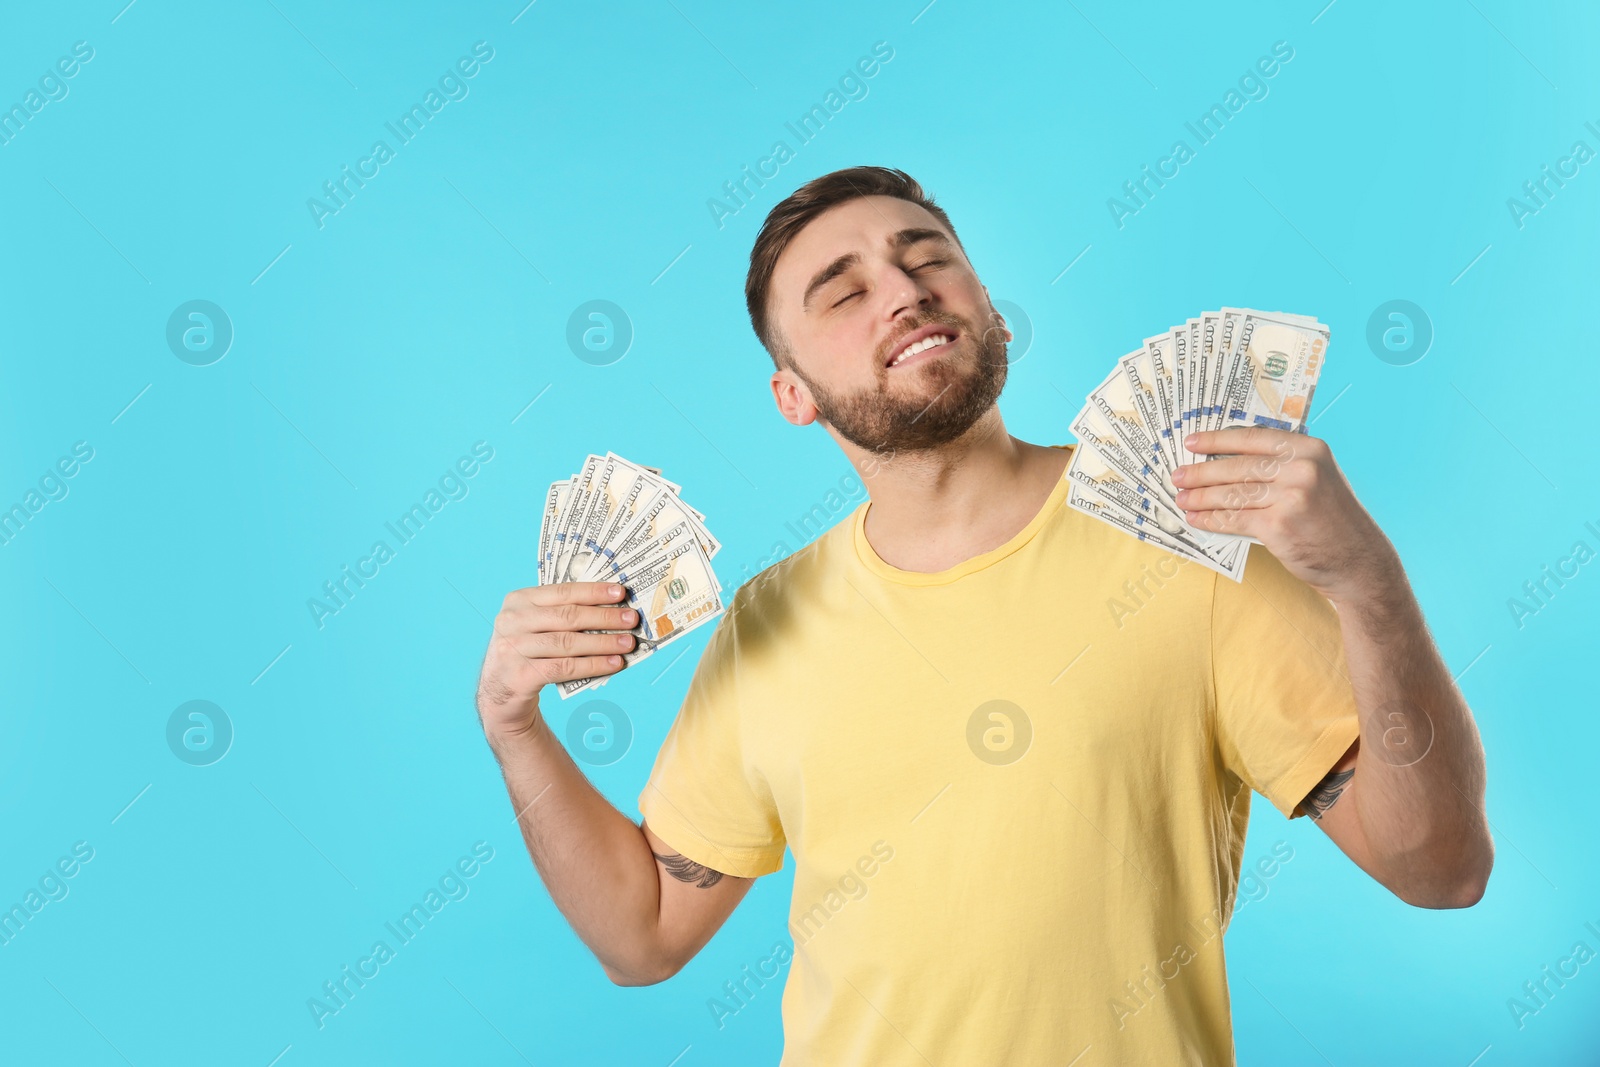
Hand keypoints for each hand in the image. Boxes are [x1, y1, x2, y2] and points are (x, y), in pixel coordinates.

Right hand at [475, 581, 638, 739]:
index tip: (621, 593)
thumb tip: (612, 608)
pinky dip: (593, 665)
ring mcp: (513, 648)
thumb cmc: (528, 651)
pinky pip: (564, 668)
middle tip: (631, 619)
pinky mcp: (520, 675)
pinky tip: (613, 663)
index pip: (562, 591)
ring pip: (568, 643)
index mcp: (518, 600)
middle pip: (568, 616)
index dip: (594, 592)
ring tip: (627, 643)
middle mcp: (512, 621)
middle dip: (605, 617)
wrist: (499, 691)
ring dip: (603, 642)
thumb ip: (562, 613)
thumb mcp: (535, 625)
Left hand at [1173, 427, 1401, 604]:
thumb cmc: (1333, 520)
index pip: (1252, 437)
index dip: (1217, 439)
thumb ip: (1282, 465)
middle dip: (1201, 472)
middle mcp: (1301, 467)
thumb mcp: (1317, 478)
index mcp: (1309, 449)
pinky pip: (1234, 518)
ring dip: (1200, 497)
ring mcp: (1290, 496)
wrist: (1359, 561)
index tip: (1191, 442)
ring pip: (1231, 493)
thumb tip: (1228, 460)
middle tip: (1178, 476)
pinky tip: (1197, 519)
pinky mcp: (1278, 525)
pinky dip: (1211, 519)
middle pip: (1237, 466)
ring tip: (1182, 499)